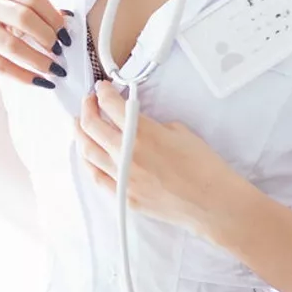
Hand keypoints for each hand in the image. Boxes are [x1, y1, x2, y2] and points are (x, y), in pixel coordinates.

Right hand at [0, 0, 73, 86]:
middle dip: (47, 38)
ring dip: (39, 61)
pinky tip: (40, 82)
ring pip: (12, 45)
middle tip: (61, 54)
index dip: (55, 18)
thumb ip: (37, 12)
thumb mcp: (10, 10)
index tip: (67, 37)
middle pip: (24, 18)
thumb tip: (70, 18)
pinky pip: (0, 65)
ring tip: (55, 71)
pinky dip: (23, 76)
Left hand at [75, 79, 239, 230]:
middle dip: (87, 108)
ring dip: (79, 134)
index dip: (103, 92)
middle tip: (89, 102)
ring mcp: (122, 178)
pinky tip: (87, 154)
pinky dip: (88, 162)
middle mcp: (126, 155)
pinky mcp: (124, 198)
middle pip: (92, 126)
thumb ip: (151, 124)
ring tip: (78, 124)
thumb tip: (136, 123)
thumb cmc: (203, 167)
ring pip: (87, 152)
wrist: (212, 202)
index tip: (102, 89)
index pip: (111, 105)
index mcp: (142, 133)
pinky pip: (97, 177)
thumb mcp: (180, 131)